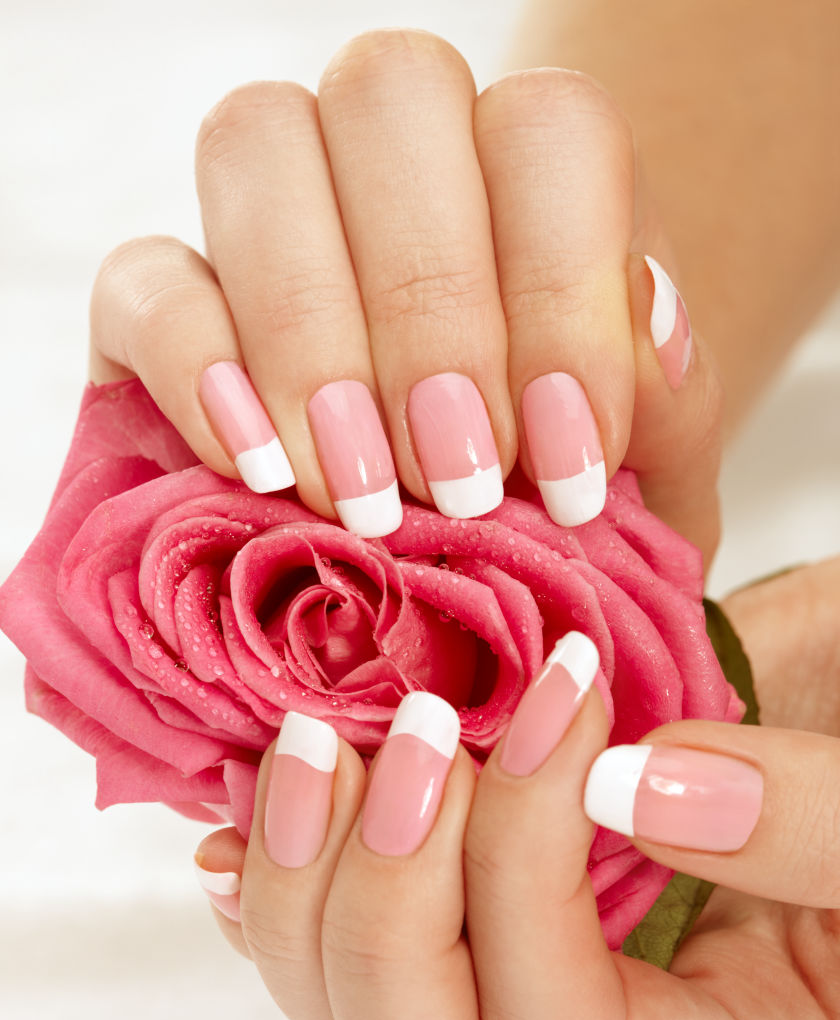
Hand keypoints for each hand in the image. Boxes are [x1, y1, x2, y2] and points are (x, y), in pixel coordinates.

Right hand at [89, 29, 720, 560]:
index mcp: (532, 173)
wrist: (457, 558)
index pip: (548, 130)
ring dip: (316, 332)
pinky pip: (143, 278)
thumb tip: (639, 330)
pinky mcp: (154, 305)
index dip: (558, 292)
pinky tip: (262, 470)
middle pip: (393, 96)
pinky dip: (200, 368)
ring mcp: (265, 214)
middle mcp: (396, 157)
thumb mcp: (647, 474)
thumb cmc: (561, 496)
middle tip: (464, 481)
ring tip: (364, 495)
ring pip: (258, 143)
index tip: (573, 467)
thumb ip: (666, 403)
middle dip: (433, 310)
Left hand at [196, 557, 839, 1019]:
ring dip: (306, 892)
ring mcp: (535, 1007)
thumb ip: (811, 823)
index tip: (557, 703)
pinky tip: (251, 823)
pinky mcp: (482, 937)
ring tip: (311, 748)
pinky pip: (344, 961)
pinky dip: (289, 885)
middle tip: (389, 744)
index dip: (525, 868)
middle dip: (379, 912)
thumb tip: (638, 787)